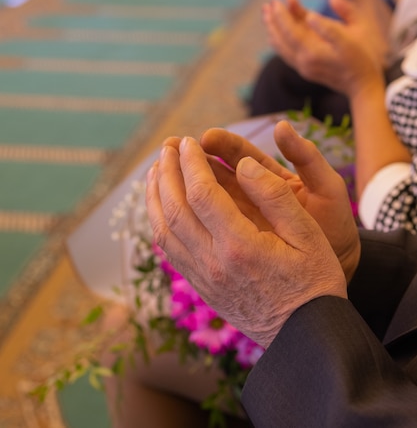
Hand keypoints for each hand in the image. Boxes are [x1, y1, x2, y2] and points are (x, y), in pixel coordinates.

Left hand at [146, 136, 347, 348]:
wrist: (306, 337)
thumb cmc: (314, 281)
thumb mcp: (308, 234)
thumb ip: (274, 195)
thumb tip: (242, 163)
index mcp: (241, 245)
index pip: (202, 193)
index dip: (191, 162)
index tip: (188, 141)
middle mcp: (214, 262)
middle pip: (175, 208)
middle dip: (167, 172)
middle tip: (167, 146)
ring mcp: (203, 278)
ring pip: (164, 230)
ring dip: (155, 195)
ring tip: (156, 169)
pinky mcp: (202, 287)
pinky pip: (169, 250)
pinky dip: (159, 221)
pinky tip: (162, 206)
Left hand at [263, 0, 384, 96]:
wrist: (362, 86)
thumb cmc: (364, 55)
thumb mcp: (360, 30)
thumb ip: (345, 12)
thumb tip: (327, 1)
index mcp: (316, 50)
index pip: (292, 29)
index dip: (285, 14)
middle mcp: (305, 60)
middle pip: (282, 37)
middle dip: (274, 19)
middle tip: (269, 3)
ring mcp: (303, 67)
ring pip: (280, 46)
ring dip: (271, 29)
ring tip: (266, 13)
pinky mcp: (303, 70)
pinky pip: (285, 54)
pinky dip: (277, 41)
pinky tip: (273, 31)